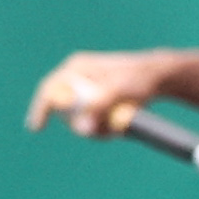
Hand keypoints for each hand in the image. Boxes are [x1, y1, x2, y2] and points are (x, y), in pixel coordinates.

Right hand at [26, 49, 170, 136]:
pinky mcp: (97, 101)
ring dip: (97, 128)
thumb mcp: (120, 91)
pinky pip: (92, 121)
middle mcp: (77, 77)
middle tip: (107, 130)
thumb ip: (99, 108)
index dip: (41, 109)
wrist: (161, 77)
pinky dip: (104, 127)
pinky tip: (120, 124)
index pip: (49, 90)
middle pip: (64, 110)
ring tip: (120, 125)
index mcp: (76, 68)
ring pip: (80, 119)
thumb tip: (81, 128)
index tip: (37, 128)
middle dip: (82, 125)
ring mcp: (86, 90)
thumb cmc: (139, 79)